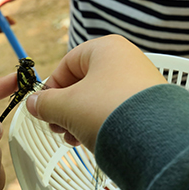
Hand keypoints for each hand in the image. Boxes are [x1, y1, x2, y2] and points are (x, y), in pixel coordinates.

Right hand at [25, 35, 166, 149]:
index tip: (43, 108)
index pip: (67, 64)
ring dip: (80, 118)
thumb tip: (32, 104)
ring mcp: (142, 82)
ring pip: (100, 98)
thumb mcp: (65, 107)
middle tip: (57, 127)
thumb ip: (44, 103)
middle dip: (65, 107)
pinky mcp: (152, 105)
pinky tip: (93, 140)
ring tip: (74, 139)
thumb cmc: (107, 112)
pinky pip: (118, 110)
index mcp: (106, 48)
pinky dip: (102, 123)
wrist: (156, 140)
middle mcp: (127, 59)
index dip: (50, 88)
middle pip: (84, 83)